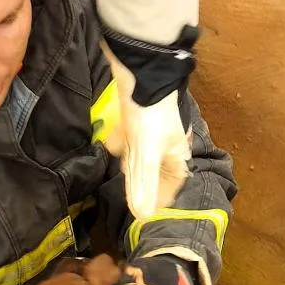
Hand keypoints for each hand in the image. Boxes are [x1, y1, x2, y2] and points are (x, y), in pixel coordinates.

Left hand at [97, 23, 199, 219]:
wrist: (141, 67)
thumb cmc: (150, 112)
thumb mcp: (146, 152)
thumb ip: (143, 184)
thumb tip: (143, 216)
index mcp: (176, 154)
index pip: (172, 185)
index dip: (160, 200)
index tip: (143, 215)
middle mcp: (166, 144)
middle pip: (154, 172)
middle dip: (139, 184)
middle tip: (123, 198)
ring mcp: (150, 130)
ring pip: (139, 155)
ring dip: (127, 164)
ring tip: (115, 175)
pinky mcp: (136, 117)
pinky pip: (128, 138)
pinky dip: (119, 143)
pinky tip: (107, 145)